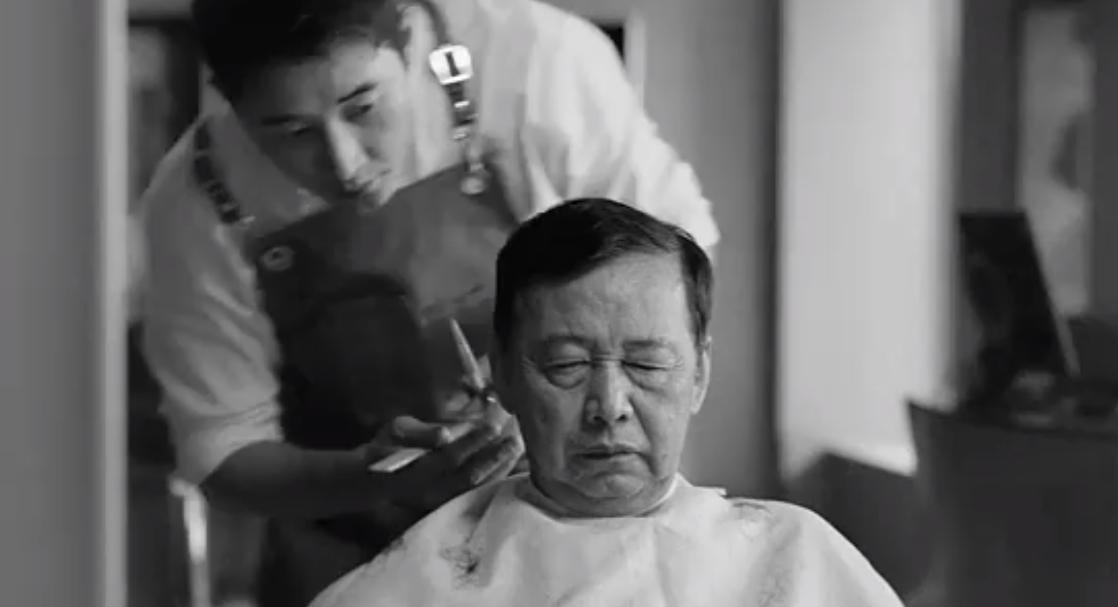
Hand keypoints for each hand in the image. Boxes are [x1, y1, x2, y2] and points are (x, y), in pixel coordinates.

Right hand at [363, 412, 523, 516]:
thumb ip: (421, 433)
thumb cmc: (388, 447)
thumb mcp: (397, 431)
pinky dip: (495, 480)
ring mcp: (440, 503)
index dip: (472, 442)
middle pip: (469, 476)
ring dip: (499, 469)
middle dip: (494, 457)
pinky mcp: (448, 507)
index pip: (449, 458)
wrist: (374, 481)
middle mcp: (429, 492)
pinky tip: (510, 466)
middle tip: (514, 439)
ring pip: (475, 489)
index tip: (493, 425)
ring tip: (516, 449)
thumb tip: (445, 435)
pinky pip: (477, 495)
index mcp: (414, 471)